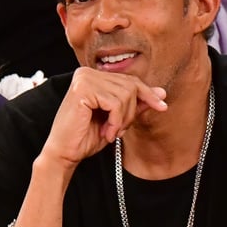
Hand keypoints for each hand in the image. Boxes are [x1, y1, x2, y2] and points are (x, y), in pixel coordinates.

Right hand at [42, 67, 166, 168]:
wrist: (64, 154)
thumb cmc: (86, 137)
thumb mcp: (117, 119)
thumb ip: (136, 104)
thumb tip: (162, 92)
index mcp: (93, 76)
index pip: (129, 80)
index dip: (147, 94)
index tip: (162, 106)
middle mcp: (86, 72)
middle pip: (130, 86)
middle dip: (131, 112)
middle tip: (120, 131)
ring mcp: (83, 79)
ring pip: (125, 95)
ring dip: (122, 119)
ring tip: (111, 132)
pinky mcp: (82, 89)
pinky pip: (115, 102)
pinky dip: (115, 121)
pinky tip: (106, 132)